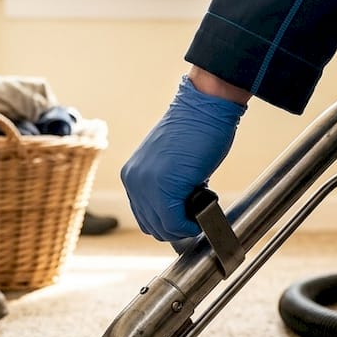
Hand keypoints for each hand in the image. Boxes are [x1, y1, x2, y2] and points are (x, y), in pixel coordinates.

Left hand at [120, 72, 246, 240]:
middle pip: (152, 226)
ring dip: (183, 227)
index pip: (144, 217)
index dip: (167, 223)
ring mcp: (146, 186)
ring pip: (163, 228)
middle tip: (196, 215)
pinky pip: (175, 223)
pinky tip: (201, 215)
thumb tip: (177, 214)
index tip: (186, 217)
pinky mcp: (164, 188)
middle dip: (176, 227)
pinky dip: (190, 226)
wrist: (205, 108)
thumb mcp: (170, 165)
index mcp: (132, 175)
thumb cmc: (195, 132)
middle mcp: (133, 181)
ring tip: (199, 209)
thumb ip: (165, 188)